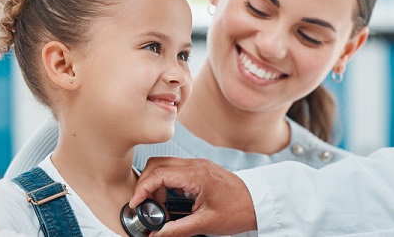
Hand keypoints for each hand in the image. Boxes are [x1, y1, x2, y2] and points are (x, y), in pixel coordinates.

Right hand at [130, 157, 256, 236]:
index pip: (158, 174)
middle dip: (145, 184)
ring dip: (156, 184)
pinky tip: (170, 202)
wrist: (258, 203)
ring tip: (158, 207)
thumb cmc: (238, 210)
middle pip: (157, 164)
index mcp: (196, 174)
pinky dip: (166, 183)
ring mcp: (198, 165)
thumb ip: (177, 230)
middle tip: (144, 205)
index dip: (142, 189)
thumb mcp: (205, 224)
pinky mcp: (200, 170)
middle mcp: (195, 165)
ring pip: (165, 165)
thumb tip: (156, 235)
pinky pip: (175, 170)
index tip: (135, 204)